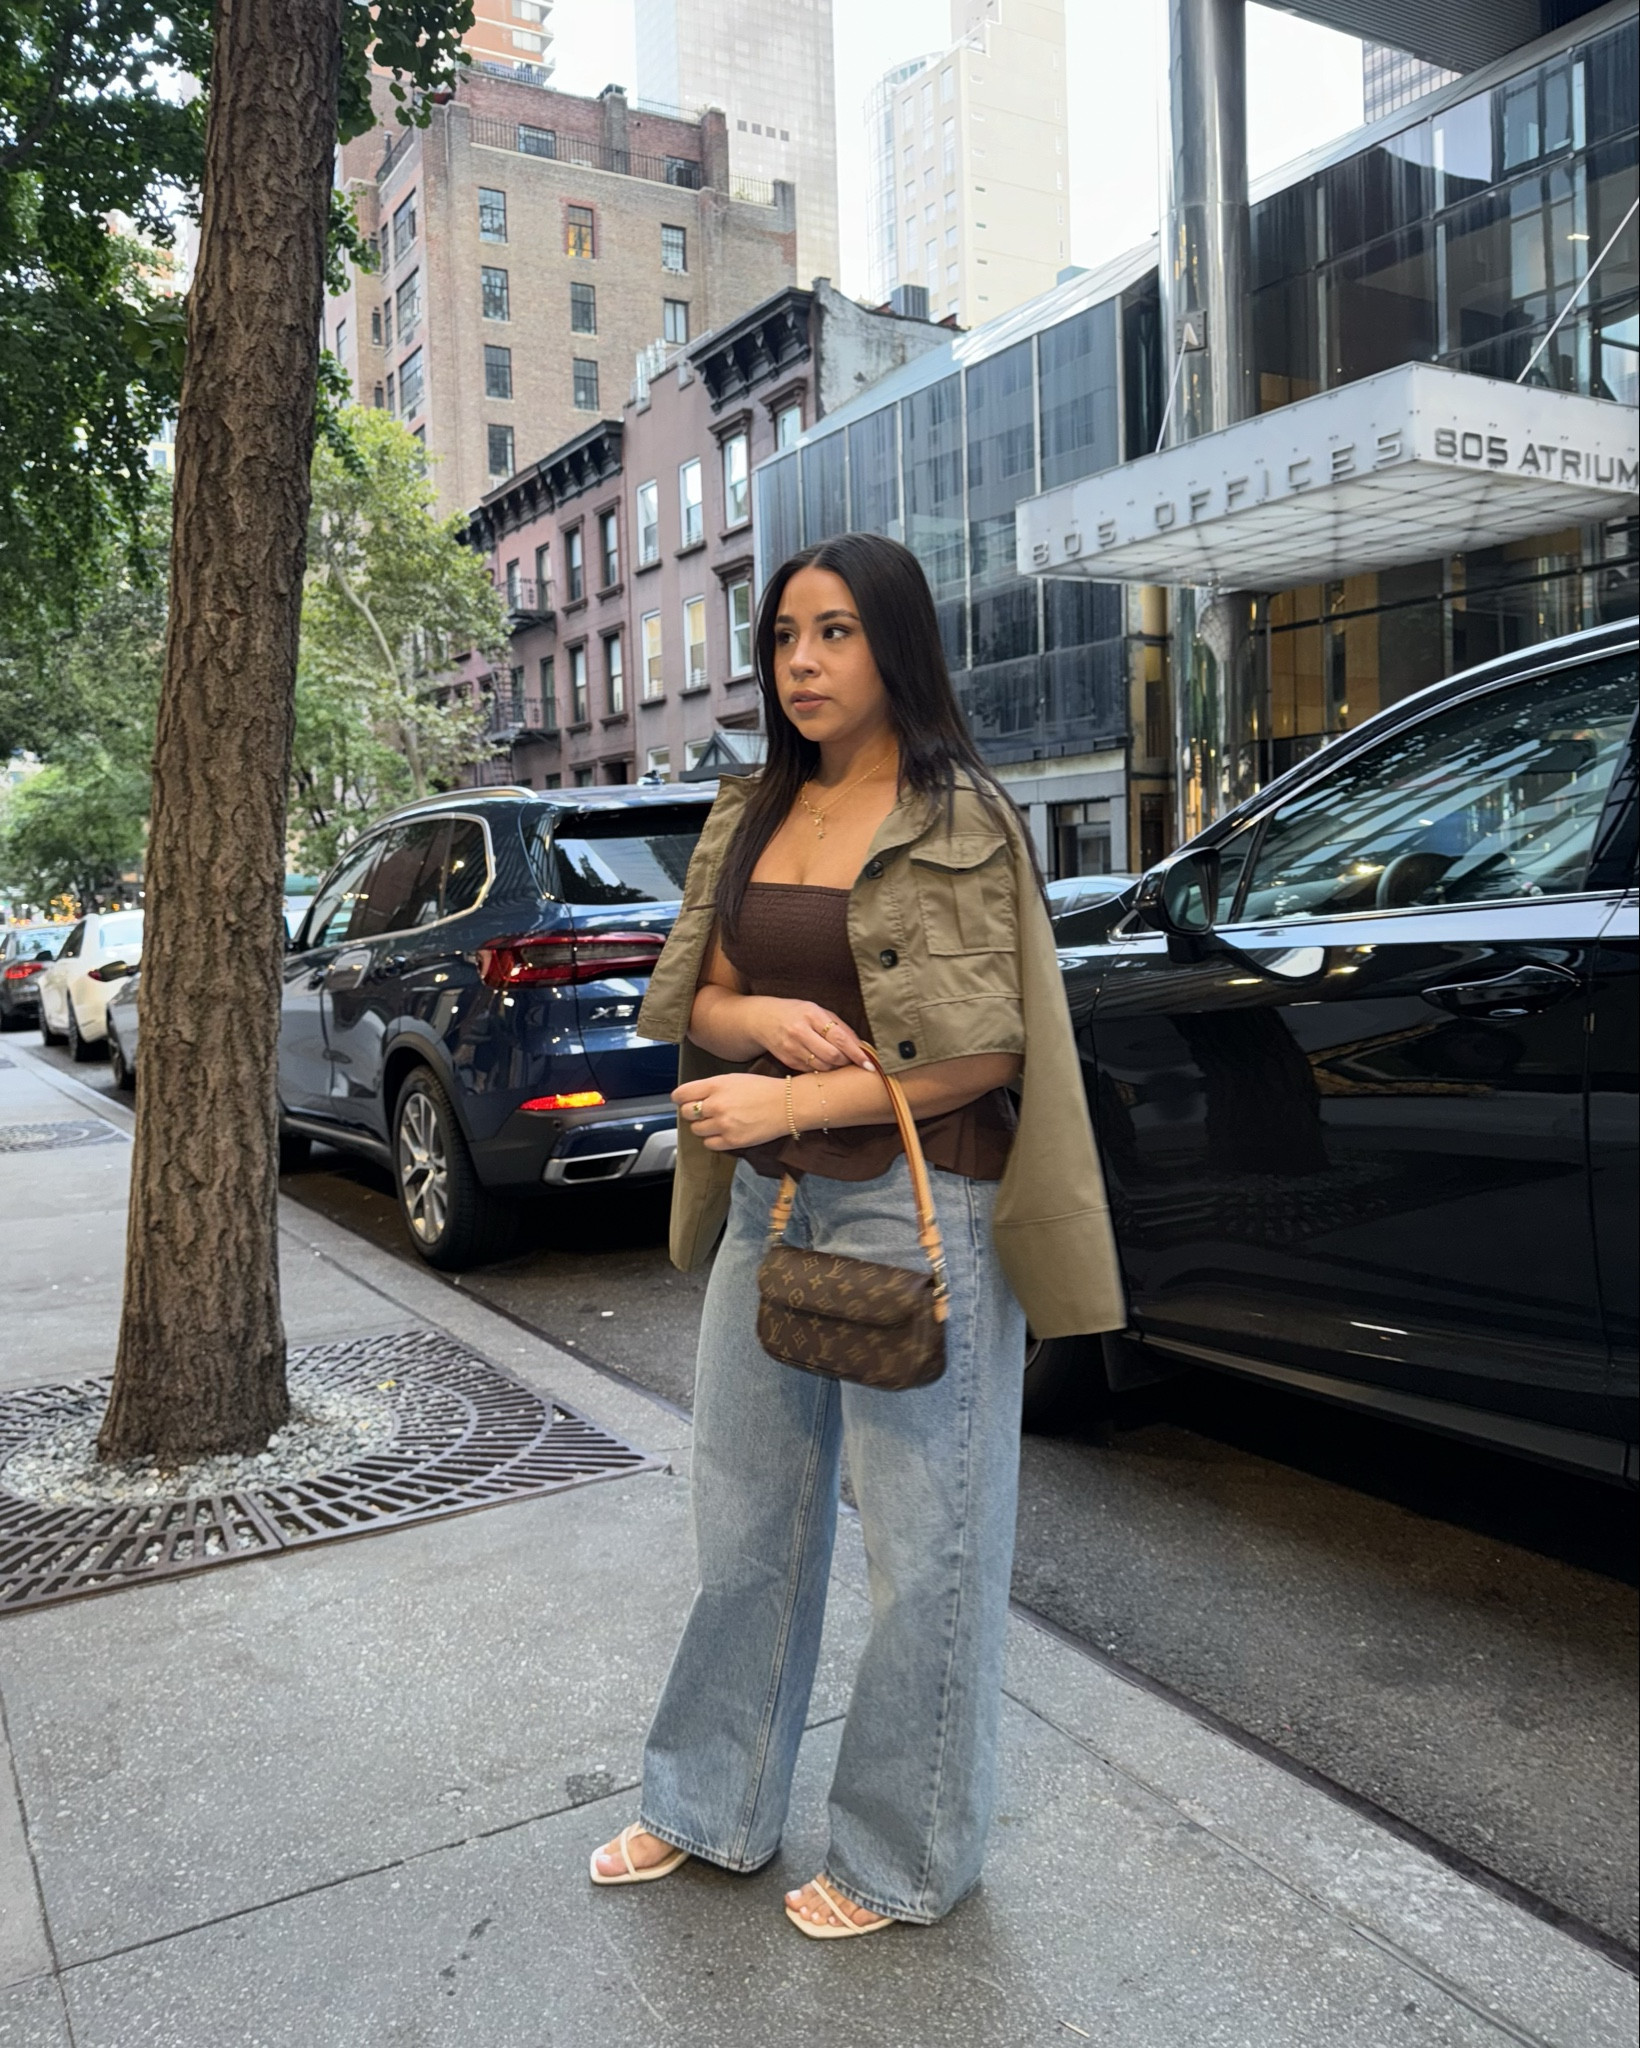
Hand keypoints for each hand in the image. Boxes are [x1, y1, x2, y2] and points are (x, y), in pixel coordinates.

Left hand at [674, 1074, 791, 1150]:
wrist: (788, 1105)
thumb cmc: (763, 1089)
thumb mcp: (733, 1079)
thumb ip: (710, 1087)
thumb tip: (690, 1097)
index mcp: (716, 1085)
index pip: (682, 1094)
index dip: (680, 1098)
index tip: (682, 1100)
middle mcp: (717, 1105)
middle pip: (686, 1113)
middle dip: (692, 1112)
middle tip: (703, 1111)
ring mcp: (724, 1124)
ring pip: (696, 1130)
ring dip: (703, 1126)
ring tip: (717, 1122)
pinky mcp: (732, 1141)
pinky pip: (709, 1143)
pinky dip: (712, 1139)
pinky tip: (723, 1132)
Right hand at [742, 998, 870, 1071]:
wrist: (762, 1019)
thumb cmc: (796, 1013)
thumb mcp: (817, 1011)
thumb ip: (839, 1027)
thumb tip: (861, 1046)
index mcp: (811, 1015)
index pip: (840, 1038)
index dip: (857, 1053)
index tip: (870, 1064)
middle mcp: (800, 1032)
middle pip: (832, 1056)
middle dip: (846, 1061)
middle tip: (852, 1060)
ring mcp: (792, 1048)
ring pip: (823, 1067)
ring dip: (835, 1067)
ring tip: (837, 1059)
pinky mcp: (787, 1061)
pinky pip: (812, 1071)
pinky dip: (821, 1069)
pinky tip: (822, 1061)